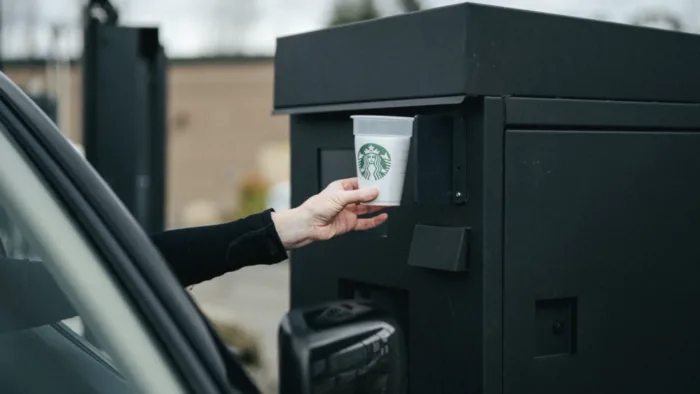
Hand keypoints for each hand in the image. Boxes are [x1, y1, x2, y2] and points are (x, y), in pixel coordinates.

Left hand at [271, 178, 387, 249]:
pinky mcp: (349, 224)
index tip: (382, 181)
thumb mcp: (339, 197)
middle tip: (389, 193)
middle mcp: (345, 199)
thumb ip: (359, 195)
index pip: (359, 183)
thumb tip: (374, 192)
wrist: (308, 225)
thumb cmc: (316, 207)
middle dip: (376, 195)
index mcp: (341, 187)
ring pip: (366, 208)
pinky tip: (383, 217)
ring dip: (378, 206)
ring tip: (390, 203)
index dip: (370, 182)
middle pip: (365, 196)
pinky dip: (374, 220)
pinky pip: (365, 222)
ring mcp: (348, 212)